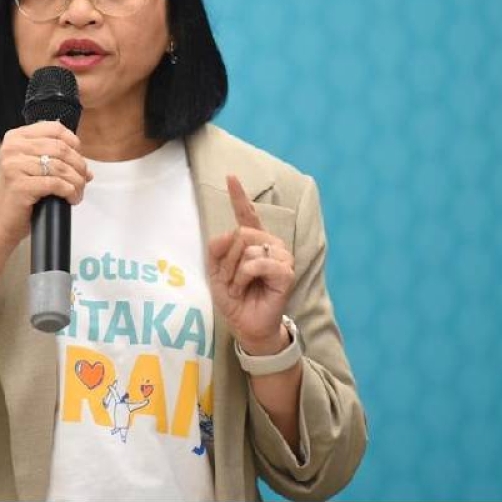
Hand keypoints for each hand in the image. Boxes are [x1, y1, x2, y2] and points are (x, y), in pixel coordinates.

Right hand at [0, 120, 93, 246]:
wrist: (2, 221)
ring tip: (79, 192)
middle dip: (79, 165)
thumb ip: (56, 160)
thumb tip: (87, 170)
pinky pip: (55, 184)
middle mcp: (12, 148)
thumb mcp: (34, 168)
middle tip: (84, 180)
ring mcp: (14, 165)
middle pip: (60, 148)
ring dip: (77, 181)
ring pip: (60, 167)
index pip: (54, 129)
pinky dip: (69, 191)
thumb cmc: (21, 194)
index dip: (73, 142)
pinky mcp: (20, 185)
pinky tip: (71, 198)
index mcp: (16, 137)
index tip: (79, 158)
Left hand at [207, 175, 295, 354]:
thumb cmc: (234, 298)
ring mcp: (281, 256)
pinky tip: (247, 287)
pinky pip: (257, 262)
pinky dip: (244, 276)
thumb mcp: (216, 272)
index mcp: (253, 242)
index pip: (247, 215)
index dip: (239, 196)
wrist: (246, 324)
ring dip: (234, 270)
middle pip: (241, 233)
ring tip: (238, 286)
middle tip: (230, 280)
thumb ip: (217, 249)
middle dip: (227, 259)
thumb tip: (228, 233)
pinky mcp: (286, 271)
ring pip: (247, 246)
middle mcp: (270, 244)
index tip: (230, 176)